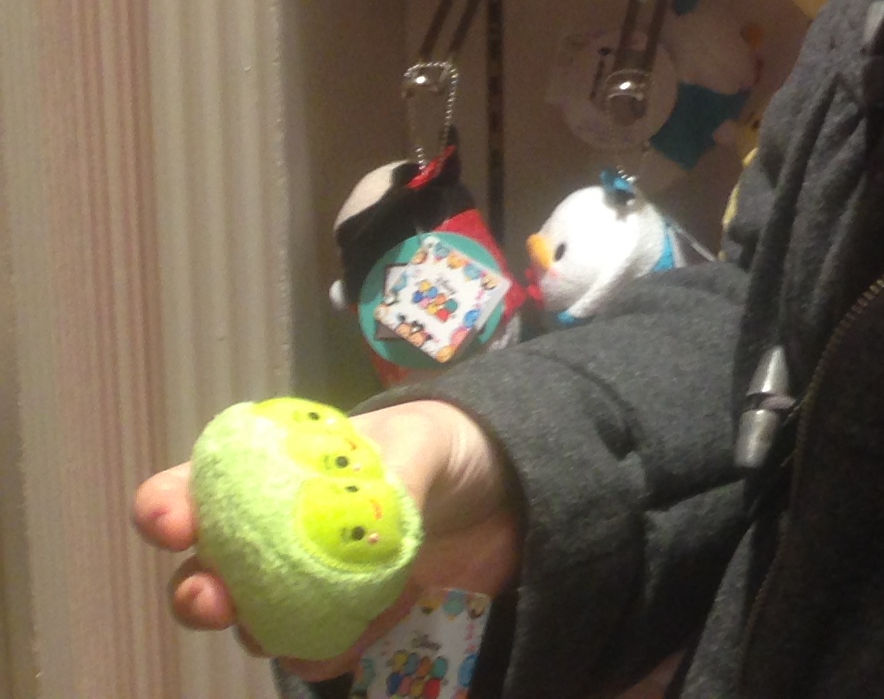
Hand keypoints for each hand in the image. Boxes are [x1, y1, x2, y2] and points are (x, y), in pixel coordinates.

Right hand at [133, 400, 524, 668]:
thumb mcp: (428, 438)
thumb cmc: (449, 449)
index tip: (171, 524)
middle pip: (205, 575)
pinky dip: (325, 652)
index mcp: (272, 472)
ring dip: (263, 632)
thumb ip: (396, 468)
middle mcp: (270, 536)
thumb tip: (372, 510)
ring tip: (297, 631)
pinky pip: (313, 653)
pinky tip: (353, 640)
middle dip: (196, 593)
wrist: (508, 498)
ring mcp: (304, 587)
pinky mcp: (344, 626)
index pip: (194, 488)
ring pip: (252, 625)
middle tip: (212, 601)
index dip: (167, 508)